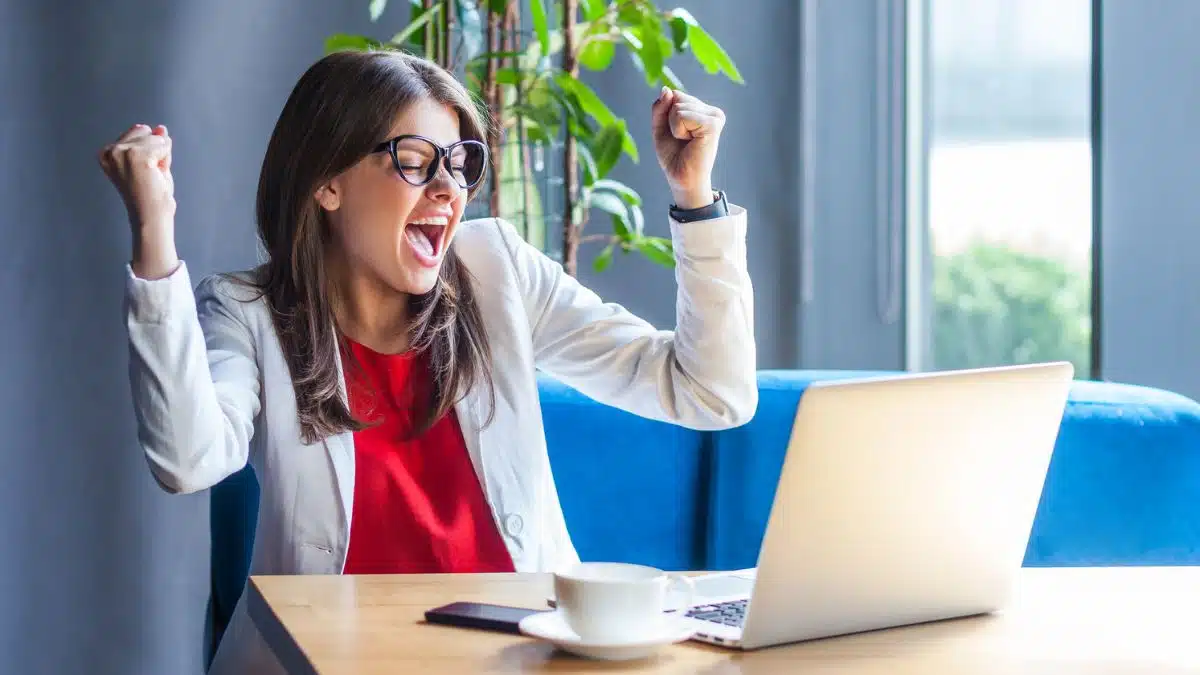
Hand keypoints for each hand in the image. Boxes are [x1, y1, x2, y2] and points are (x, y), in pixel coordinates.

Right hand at [99, 124, 178, 278]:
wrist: (151, 216)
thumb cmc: (151, 195)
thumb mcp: (152, 164)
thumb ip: (154, 145)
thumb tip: (161, 127)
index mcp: (106, 152)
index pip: (139, 131)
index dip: (150, 152)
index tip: (143, 172)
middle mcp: (110, 151)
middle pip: (146, 131)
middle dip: (156, 151)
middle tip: (150, 175)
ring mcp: (122, 152)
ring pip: (156, 138)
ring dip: (162, 157)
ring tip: (153, 176)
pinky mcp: (136, 156)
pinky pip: (163, 144)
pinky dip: (166, 159)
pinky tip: (156, 174)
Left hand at [650, 87, 725, 209]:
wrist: (681, 178)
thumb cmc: (673, 155)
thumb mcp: (660, 127)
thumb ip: (660, 107)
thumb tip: (667, 89)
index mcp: (701, 109)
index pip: (675, 94)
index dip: (666, 114)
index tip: (676, 133)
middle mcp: (711, 110)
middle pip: (676, 97)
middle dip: (670, 120)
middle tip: (682, 139)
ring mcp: (715, 116)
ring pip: (678, 106)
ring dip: (674, 127)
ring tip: (687, 141)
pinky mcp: (713, 124)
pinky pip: (682, 115)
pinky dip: (679, 130)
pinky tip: (691, 141)